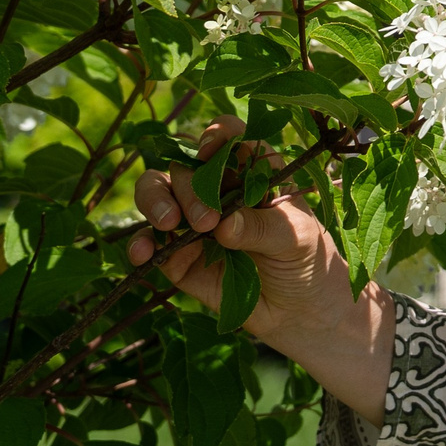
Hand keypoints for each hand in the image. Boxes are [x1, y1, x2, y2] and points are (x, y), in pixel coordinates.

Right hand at [129, 117, 394, 421]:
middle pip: (186, 166)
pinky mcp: (175, 255)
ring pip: (157, 192)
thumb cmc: (306, 258)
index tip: (210, 151)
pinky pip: (148, 242)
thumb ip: (261, 228)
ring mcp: (191, 219)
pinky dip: (139, 243)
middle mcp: (216, 187)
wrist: (299, 308)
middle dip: (190, 187)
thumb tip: (222, 225)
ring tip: (168, 224)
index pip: (227, 138)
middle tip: (206, 221)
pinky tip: (142, 252)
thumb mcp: (295, 238)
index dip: (215, 136)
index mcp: (251, 170)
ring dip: (155, 201)